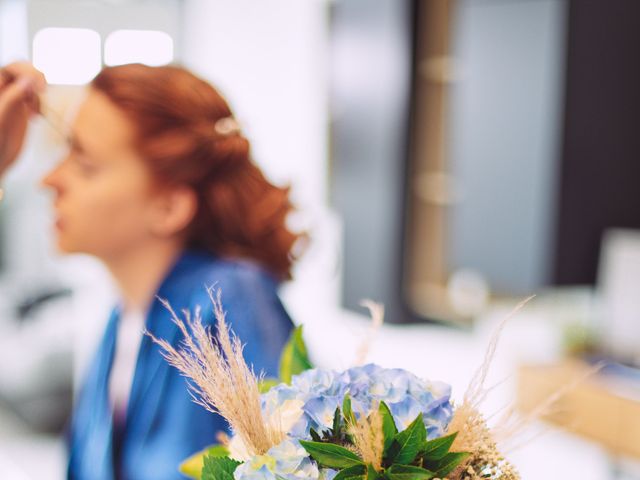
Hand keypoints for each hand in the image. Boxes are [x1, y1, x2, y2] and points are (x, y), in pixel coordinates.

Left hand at [0, 62, 45, 178]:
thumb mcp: (0, 119)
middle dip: (34, 78)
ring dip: (37, 94)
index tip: (39, 87)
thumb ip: (11, 98)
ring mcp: (10, 97)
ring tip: (35, 112)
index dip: (26, 72)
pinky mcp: (19, 107)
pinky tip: (36, 116)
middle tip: (43, 91)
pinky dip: (39, 103)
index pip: (10, 69)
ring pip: (29, 82)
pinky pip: (33, 96)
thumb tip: (29, 81)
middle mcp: (1, 90)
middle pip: (20, 69)